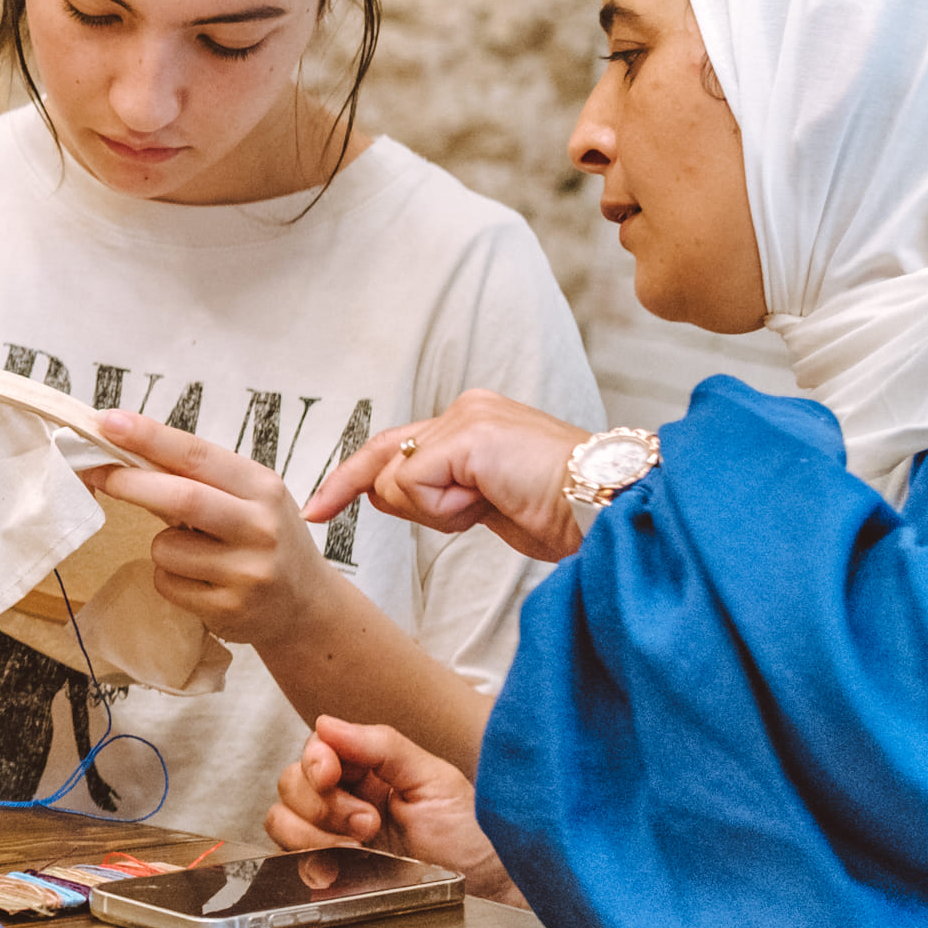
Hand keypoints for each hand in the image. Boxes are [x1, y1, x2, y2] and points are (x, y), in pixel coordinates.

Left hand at [84, 410, 336, 648]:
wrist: (307, 605)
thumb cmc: (263, 538)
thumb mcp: (246, 499)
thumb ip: (194, 478)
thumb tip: (121, 453)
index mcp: (262, 487)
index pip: (197, 454)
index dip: (148, 437)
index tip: (108, 422)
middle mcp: (261, 526)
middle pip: (181, 497)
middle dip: (130, 482)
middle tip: (97, 472)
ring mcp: (248, 571)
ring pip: (165, 547)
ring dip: (160, 545)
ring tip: (192, 552)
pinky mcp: (230, 609)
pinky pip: (167, 583)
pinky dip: (167, 577)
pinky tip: (199, 581)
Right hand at [265, 715, 520, 903]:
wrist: (488, 894)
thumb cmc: (471, 838)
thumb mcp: (435, 781)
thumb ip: (381, 745)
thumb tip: (327, 723)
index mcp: (370, 770)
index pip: (316, 750)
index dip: (315, 761)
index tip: (331, 775)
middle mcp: (346, 799)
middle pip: (292, 783)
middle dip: (326, 804)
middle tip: (369, 823)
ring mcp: (334, 837)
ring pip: (282, 819)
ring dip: (316, 834)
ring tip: (361, 848)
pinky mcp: (330, 872)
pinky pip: (288, 859)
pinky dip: (308, 861)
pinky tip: (341, 868)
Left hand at [304, 392, 591, 560]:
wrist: (609, 513)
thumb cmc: (561, 515)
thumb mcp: (487, 504)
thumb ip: (443, 492)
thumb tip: (385, 493)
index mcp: (473, 422)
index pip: (398, 446)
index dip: (353, 476)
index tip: (319, 506)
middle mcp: (466, 411)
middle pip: (383, 455)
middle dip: (350, 487)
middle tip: (320, 512)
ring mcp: (468, 419)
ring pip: (397, 478)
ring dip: (436, 513)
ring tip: (487, 508)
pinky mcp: (469, 437)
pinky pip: (415, 485)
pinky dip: (444, 510)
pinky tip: (487, 505)